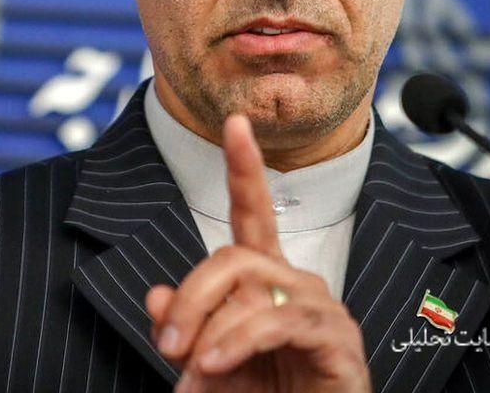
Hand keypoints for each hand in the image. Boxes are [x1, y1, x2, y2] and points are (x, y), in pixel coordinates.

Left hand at [145, 114, 370, 392]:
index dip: (244, 168)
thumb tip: (153, 296)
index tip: (236, 123)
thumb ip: (181, 329)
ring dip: (209, 327)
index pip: (253, 213)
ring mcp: (321, 308)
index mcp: (267, 280)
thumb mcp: (206, 363)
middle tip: (168, 345)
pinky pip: (276, 322)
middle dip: (190, 296)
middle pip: (232, 257)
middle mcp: (296, 283)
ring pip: (250, 285)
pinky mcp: (337, 339)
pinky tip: (214, 364)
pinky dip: (236, 341)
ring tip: (194, 367)